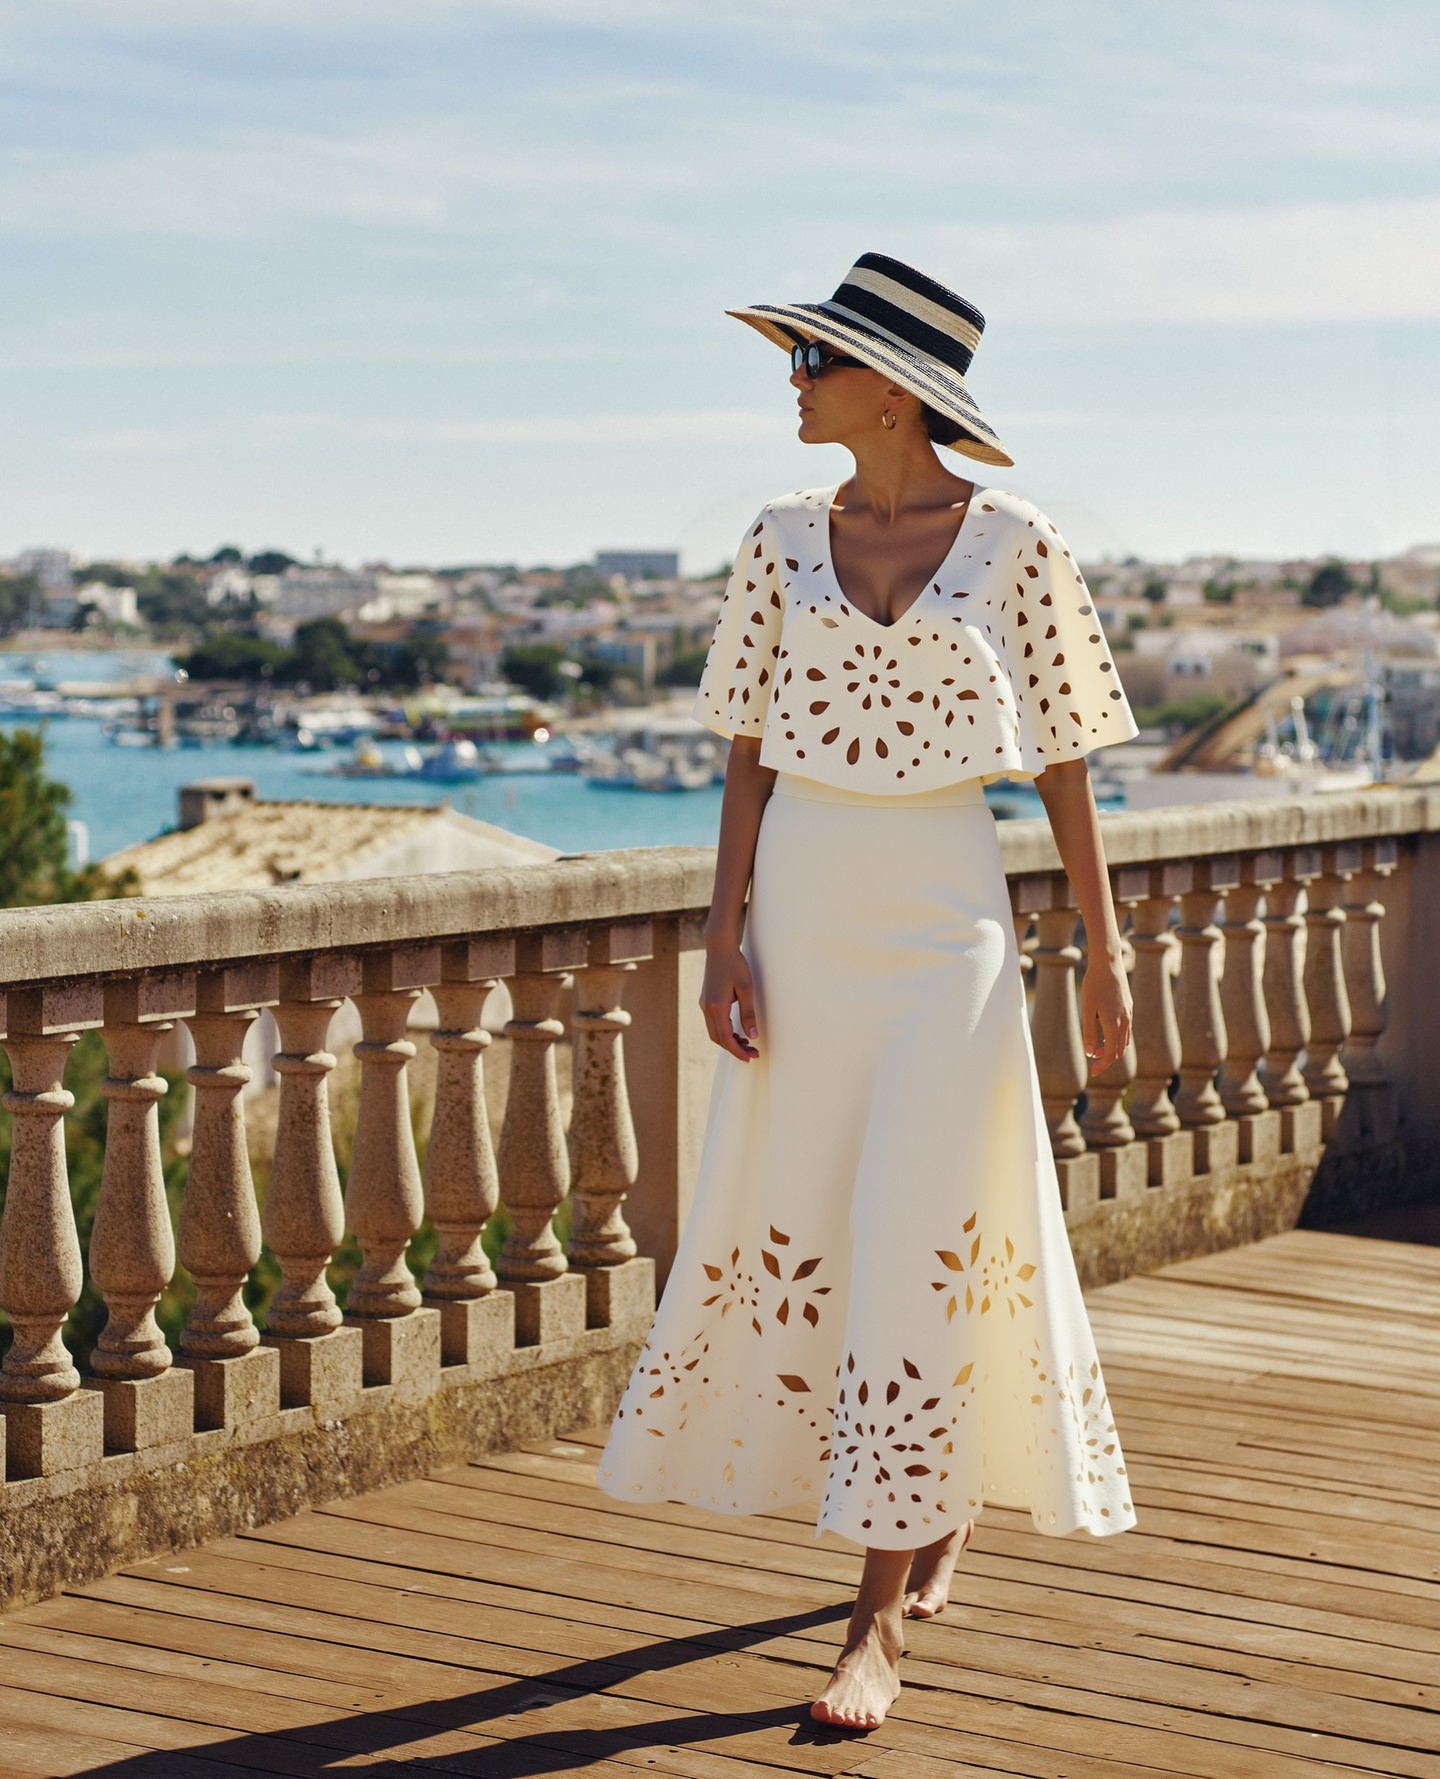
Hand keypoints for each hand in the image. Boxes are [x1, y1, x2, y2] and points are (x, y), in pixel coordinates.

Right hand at [700, 942, 759, 1060]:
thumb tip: (752, 1035)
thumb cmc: (735, 964)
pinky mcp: (706, 1001)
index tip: (750, 1057)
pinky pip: (713, 1023)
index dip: (738, 1051)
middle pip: (718, 1038)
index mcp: (716, 1007)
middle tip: (752, 1053)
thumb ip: (748, 1014)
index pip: (726, 1038)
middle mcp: (707, 1008)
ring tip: (747, 1043)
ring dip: (729, 1041)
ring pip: (714, 1032)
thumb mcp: (746, 989)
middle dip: (734, 1049)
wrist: (719, 947)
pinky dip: (724, 1031)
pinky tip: (737, 1031)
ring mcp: (704, 1004)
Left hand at [1080, 954, 1131, 1076]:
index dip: (1102, 1066)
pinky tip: (1106, 1035)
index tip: (1093, 1073)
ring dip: (1112, 1049)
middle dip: (1107, 1060)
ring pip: (1124, 1040)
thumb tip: (1091, 1052)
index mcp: (1114, 1024)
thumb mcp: (1087, 1009)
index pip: (1112, 1054)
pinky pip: (1126, 1030)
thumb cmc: (1093, 985)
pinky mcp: (1129, 1007)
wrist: (1108, 963)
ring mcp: (1129, 1014)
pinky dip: (1117, 1038)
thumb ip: (1090, 1032)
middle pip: (1120, 1050)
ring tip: (1097, 1051)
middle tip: (1094, 1066)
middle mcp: (1125, 1021)